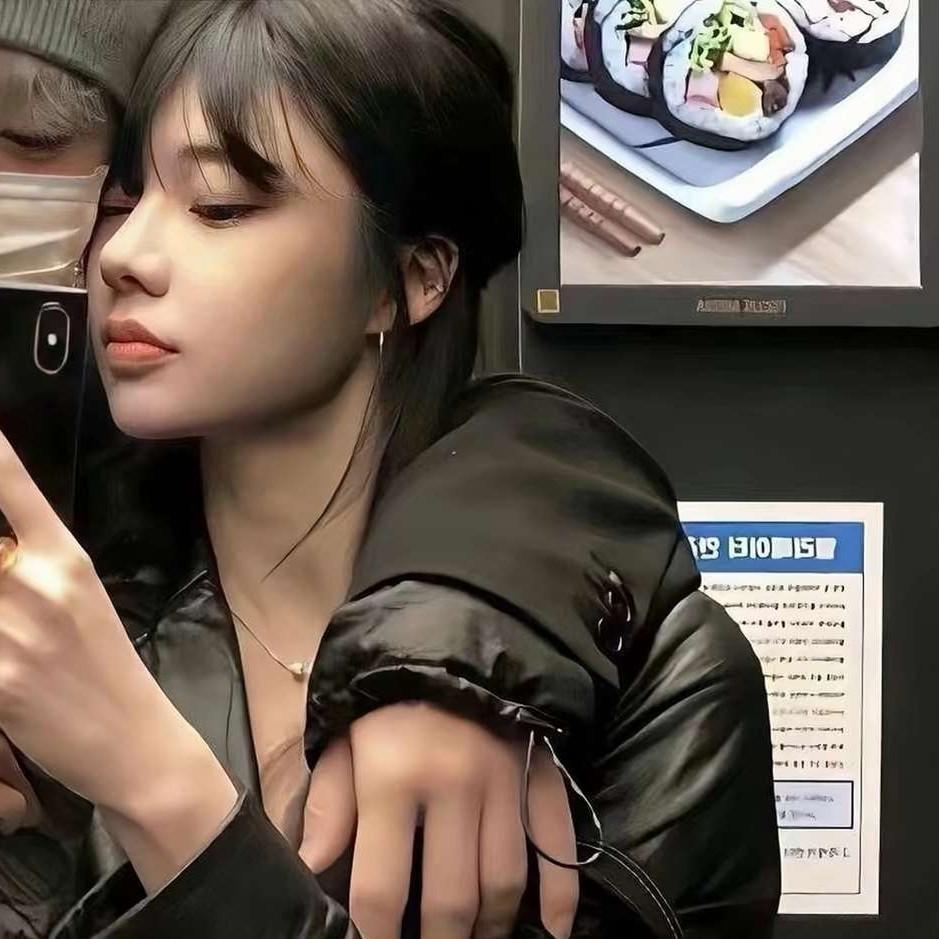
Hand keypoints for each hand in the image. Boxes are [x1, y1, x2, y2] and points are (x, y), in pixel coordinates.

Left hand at [0, 430, 235, 887]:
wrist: (135, 739)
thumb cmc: (107, 667)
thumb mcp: (81, 600)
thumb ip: (30, 566)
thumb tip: (0, 548)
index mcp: (65, 558)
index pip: (11, 486)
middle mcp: (35, 583)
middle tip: (3, 591)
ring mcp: (10, 632)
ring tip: (7, 626)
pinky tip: (5, 666)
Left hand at [299, 702, 578, 938]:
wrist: (449, 635)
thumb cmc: (387, 698)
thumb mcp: (344, 740)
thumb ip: (328, 805)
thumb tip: (312, 868)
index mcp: (395, 778)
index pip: (382, 888)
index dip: (375, 938)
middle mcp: (455, 785)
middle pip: (452, 899)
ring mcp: (505, 781)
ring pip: (505, 881)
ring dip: (492, 926)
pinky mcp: (540, 770)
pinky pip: (558, 841)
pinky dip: (561, 891)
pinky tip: (555, 929)